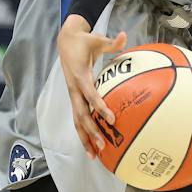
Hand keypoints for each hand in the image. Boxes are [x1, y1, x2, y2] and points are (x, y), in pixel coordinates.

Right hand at [57, 15, 126, 157]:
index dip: (100, 106)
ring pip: (77, 121)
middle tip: (103, 145)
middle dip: (91, 131)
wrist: (65, 42)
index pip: (90, 94)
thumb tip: (126, 35)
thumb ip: (112, 41)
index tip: (111, 118)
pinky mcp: (74, 98)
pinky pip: (78, 118)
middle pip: (81, 114)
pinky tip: (91, 147)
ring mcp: (73, 95)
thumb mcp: (98, 38)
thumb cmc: (85, 41)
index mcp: (80, 76)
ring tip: (94, 156)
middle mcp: (74, 89)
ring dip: (85, 138)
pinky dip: (83, 133)